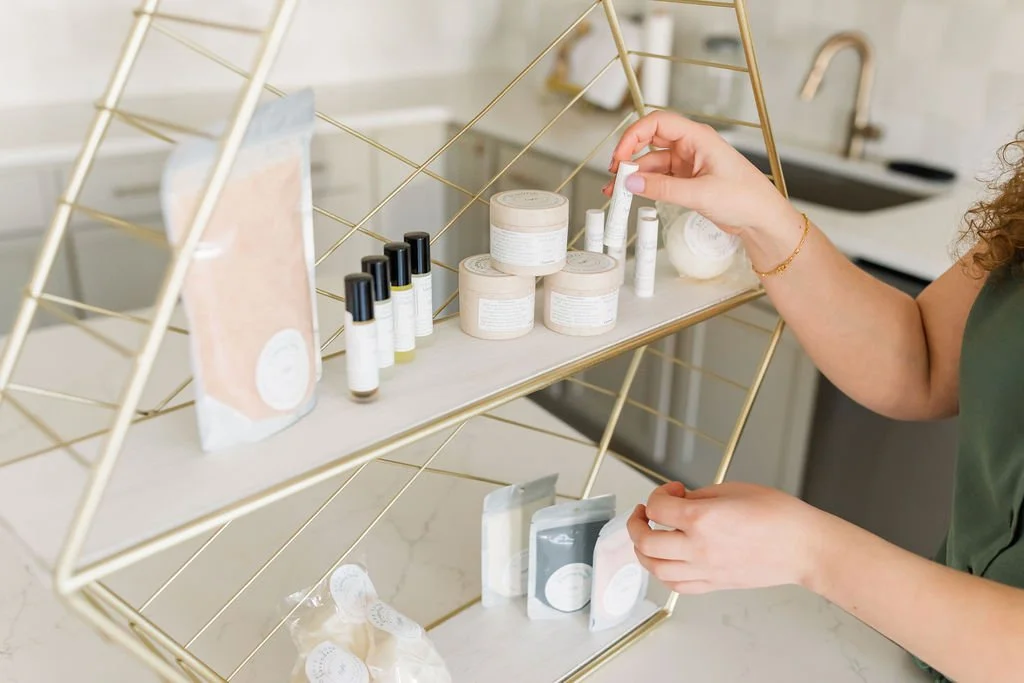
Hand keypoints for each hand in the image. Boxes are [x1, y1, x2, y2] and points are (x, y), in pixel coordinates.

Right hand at [603, 111, 800, 235]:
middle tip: (615, 173)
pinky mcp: (687, 180)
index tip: (620, 156)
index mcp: (698, 137)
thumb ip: (663, 188)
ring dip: (634, 174)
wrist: (761, 219)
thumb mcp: (700, 193)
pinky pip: (659, 178)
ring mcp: (688, 163)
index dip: (634, 135)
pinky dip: (645, 185)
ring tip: (618, 191)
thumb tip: (632, 182)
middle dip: (629, 155)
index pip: (657, 123)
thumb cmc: (746, 198)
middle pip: (650, 141)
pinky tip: (633, 194)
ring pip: (652, 163)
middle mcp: (691, 146)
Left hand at [627, 481, 825, 594]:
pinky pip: (677, 584)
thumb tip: (679, 502)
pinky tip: (667, 560)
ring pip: (655, 568)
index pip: (657, 508)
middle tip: (643, 513)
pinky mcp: (715, 584)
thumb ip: (699, 497)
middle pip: (645, 542)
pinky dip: (663, 572)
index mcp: (702, 519)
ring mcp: (706, 570)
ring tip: (649, 537)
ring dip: (644, 551)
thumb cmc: (779, 515)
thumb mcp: (733, 490)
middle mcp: (699, 548)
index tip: (672, 490)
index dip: (658, 494)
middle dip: (637, 524)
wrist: (804, 547)